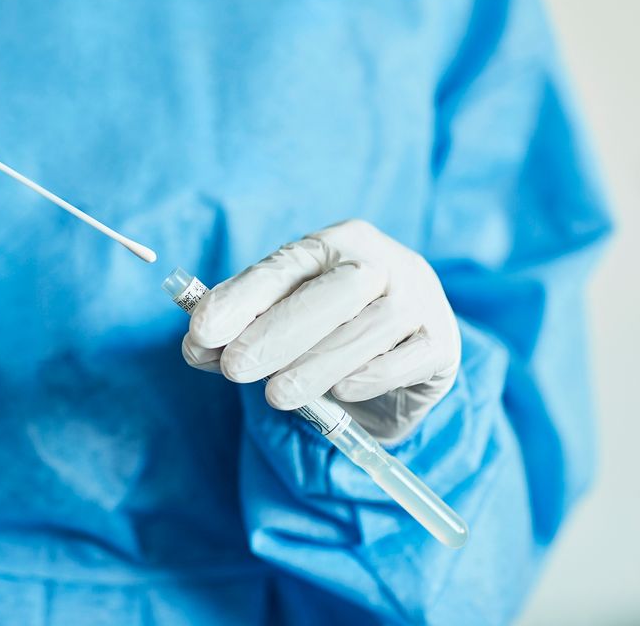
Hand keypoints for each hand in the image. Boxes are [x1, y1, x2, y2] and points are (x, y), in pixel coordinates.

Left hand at [182, 220, 460, 442]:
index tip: (201, 331)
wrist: (398, 364)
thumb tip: (197, 346)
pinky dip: (371, 375)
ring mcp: (419, 296)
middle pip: (333, 291)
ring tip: (277, 395)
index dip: (240, 299)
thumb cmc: (326, 335)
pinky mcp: (442, 340)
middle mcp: (382, 260)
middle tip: (234, 369)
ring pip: (371, 326)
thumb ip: (237, 334)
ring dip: (317, 364)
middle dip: (277, 332)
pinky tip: (340, 392)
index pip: (283, 267)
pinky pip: (409, 357)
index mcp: (333, 243)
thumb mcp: (278, 326)